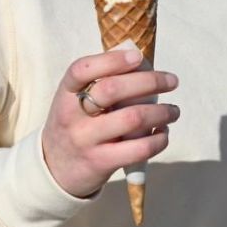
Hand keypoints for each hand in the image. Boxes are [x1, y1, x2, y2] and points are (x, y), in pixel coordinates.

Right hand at [42, 49, 179, 198]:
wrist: (53, 170)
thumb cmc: (76, 125)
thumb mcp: (76, 102)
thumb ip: (102, 84)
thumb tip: (144, 65)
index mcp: (66, 93)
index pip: (82, 69)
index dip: (112, 60)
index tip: (139, 56)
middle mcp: (72, 115)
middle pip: (112, 90)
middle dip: (150, 81)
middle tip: (172, 81)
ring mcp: (85, 140)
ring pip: (132, 118)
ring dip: (162, 111)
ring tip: (173, 111)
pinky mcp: (101, 162)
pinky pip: (139, 149)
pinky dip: (159, 139)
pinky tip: (163, 133)